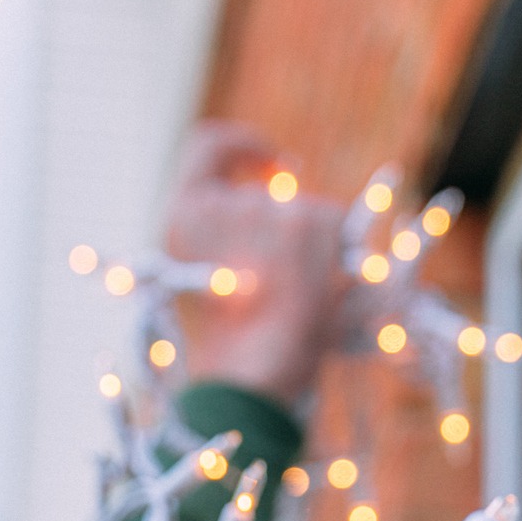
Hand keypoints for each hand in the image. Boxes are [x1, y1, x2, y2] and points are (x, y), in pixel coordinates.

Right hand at [163, 122, 347, 405]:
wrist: (256, 375)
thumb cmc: (236, 337)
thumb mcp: (214, 274)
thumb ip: (234, 227)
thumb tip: (285, 181)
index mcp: (183, 213)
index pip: (209, 145)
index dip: (242, 147)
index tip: (272, 163)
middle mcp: (220, 202)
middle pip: (269, 192)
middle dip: (284, 228)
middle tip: (282, 282)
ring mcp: (267, 209)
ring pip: (306, 209)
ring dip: (312, 248)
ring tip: (299, 296)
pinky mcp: (309, 221)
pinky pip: (337, 224)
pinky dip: (338, 255)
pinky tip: (323, 290)